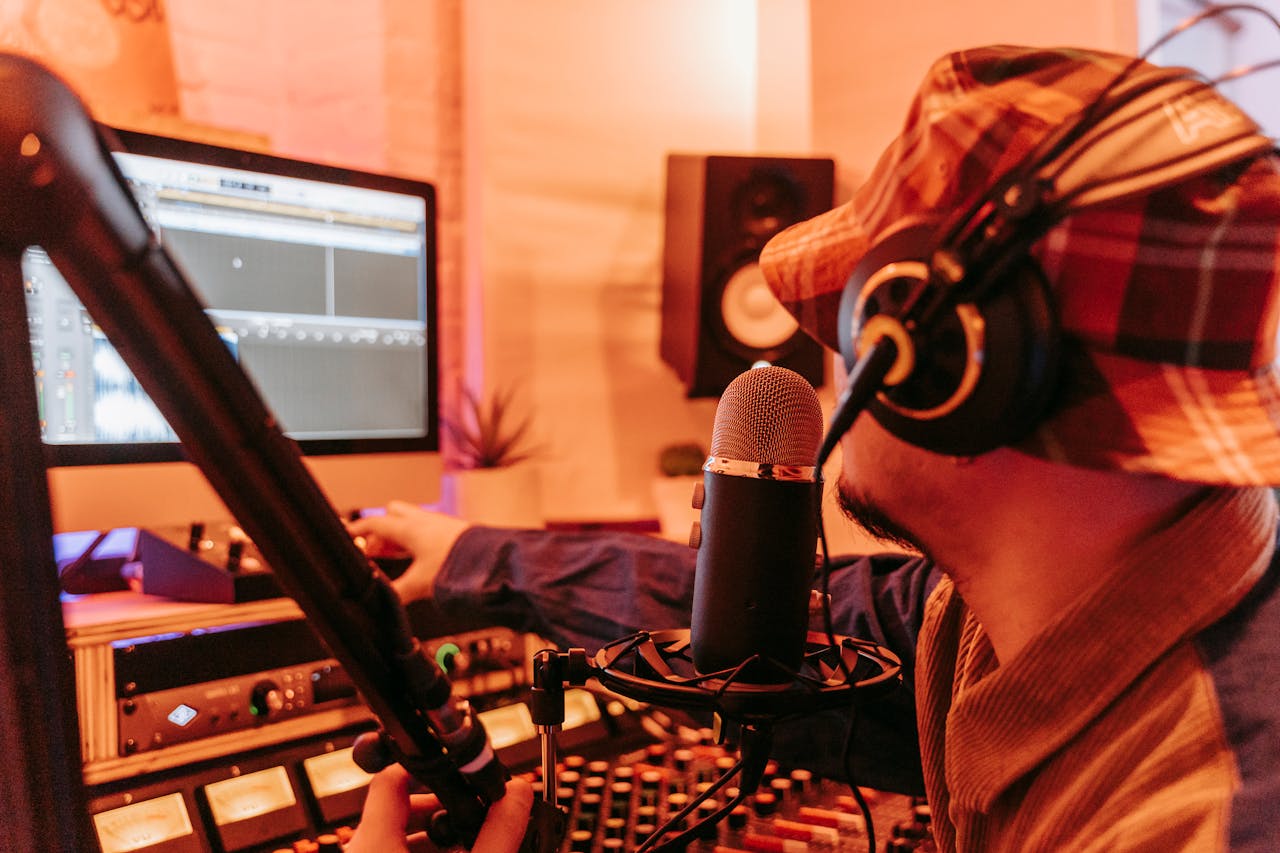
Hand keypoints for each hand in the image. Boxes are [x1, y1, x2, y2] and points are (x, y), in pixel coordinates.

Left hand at [344, 765, 533, 852]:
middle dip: (438, 810)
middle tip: (469, 821)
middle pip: (395, 809)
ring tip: (464, 847)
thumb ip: (496, 833)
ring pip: (391, 838)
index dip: (427, 769)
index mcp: (372, 844)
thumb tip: (517, 795)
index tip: (456, 775)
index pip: (391, 779)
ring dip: (430, 838)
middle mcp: (358, 852)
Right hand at [348, 500, 469, 603]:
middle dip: (380, 530)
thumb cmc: (459, 566)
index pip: (375, 523)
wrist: (493, 562)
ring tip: (392, 557)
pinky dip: (416, 541)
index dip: (358, 530)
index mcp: (410, 529)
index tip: (347, 536)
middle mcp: (423, 521)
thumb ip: (396, 593)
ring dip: (398, 536)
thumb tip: (381, 603)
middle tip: (373, 551)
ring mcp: (439, 524)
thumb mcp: (420, 584)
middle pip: (392, 514)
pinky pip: (426, 530)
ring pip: (410, 521)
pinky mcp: (452, 532)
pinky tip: (418, 558)